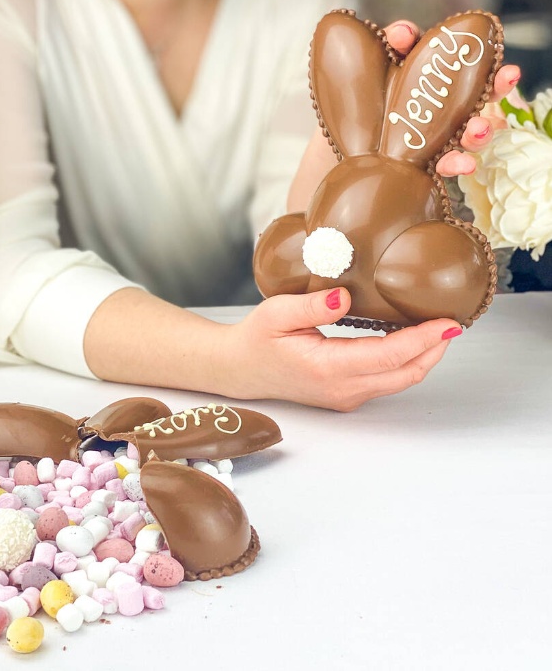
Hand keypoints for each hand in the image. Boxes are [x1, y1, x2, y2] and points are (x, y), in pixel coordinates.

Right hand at [223, 287, 459, 410]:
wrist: (240, 369)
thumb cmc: (257, 339)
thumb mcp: (277, 313)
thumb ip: (313, 306)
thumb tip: (346, 297)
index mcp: (327, 367)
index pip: (389, 355)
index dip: (424, 339)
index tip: (449, 322)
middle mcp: (342, 388)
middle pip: (405, 373)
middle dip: (434, 349)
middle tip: (452, 322)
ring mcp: (345, 396)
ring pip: (399, 380)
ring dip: (423, 356)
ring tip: (436, 329)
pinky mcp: (345, 395)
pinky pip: (387, 381)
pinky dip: (405, 362)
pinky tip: (407, 340)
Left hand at [384, 20, 520, 176]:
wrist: (356, 126)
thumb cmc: (381, 85)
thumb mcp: (389, 58)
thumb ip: (399, 41)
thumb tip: (403, 33)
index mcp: (450, 84)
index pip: (481, 77)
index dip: (497, 76)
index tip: (509, 73)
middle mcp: (452, 112)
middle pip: (482, 105)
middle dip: (496, 95)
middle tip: (505, 84)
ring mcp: (442, 139)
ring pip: (469, 138)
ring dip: (478, 135)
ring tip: (478, 130)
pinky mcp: (427, 162)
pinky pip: (445, 166)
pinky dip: (455, 165)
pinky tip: (464, 165)